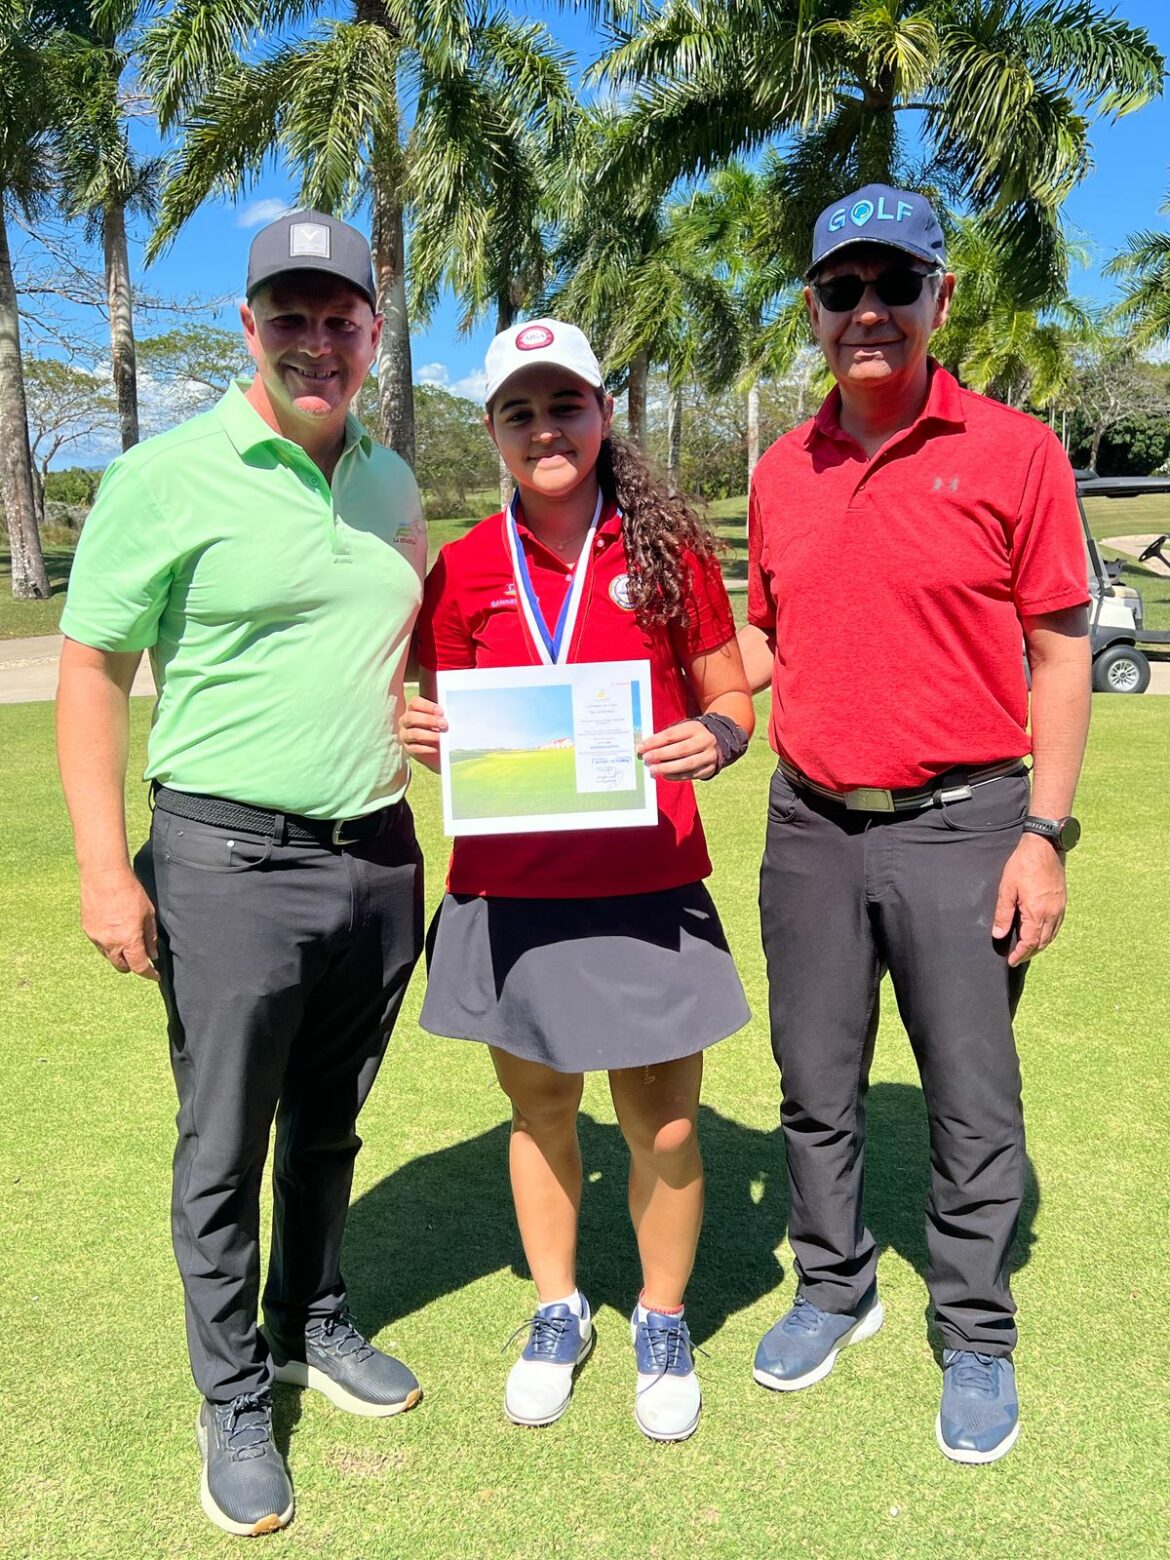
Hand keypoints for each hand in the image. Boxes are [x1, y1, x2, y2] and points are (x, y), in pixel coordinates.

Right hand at [80, 866, 158, 979]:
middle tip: (141, 957)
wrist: (104, 876)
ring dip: (119, 955)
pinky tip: (114, 930)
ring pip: (109, 956)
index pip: (139, 967)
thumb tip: (153, 955)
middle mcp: (110, 943)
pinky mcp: (87, 930)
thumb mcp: (148, 914)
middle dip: (132, 965)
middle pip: (122, 966)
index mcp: (129, 940)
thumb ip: (150, 937)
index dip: (149, 973)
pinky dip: (108, 944)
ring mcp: (96, 937)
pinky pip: (99, 945)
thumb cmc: (130, 891)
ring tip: (127, 941)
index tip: (155, 975)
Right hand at [400, 694, 445, 772]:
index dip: (427, 706)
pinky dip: (426, 748)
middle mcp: (405, 721)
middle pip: (412, 717)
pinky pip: (415, 748)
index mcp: (412, 709)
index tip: (441, 712)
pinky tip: (435, 749)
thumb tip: (448, 715)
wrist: (436, 747)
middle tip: (444, 724)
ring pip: (413, 734)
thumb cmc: (437, 728)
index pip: (415, 703)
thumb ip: (440, 715)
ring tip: (441, 738)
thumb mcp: (439, 719)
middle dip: (429, 720)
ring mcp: (405, 735)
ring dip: (429, 735)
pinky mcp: (408, 748)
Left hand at [637, 720, 718, 781]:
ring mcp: (710, 755)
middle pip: (681, 749)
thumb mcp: (683, 729)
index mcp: (695, 728)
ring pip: (687, 764)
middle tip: (646, 759)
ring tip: (653, 770)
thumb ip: (666, 737)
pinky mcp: (710, 768)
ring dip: (668, 768)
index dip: (655, 741)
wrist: (719, 741)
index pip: (672, 735)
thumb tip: (646, 748)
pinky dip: (677, 776)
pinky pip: (692, 774)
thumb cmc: (692, 735)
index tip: (641, 747)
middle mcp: (705, 741)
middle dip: (661, 755)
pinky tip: (665, 775)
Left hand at [992, 833, 1067, 966]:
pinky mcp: (1062, 902)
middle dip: (1030, 952)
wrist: (1044, 847)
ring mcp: (1060, 908)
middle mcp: (1052, 914)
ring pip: (1052, 935)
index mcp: (1037, 913)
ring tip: (1027, 948)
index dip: (1020, 954)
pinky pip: (1057, 926)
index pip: (1030, 942)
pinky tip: (1040, 932)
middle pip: (1043, 942)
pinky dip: (1048, 934)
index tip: (1011, 961)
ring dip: (1040, 945)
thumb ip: (1003, 914)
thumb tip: (999, 935)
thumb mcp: (1006, 889)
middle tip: (1017, 957)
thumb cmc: (1023, 865)